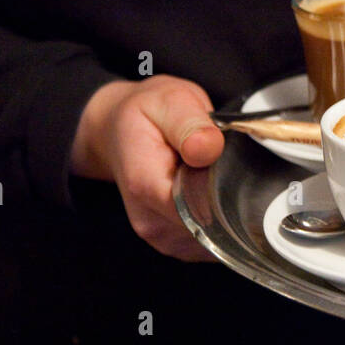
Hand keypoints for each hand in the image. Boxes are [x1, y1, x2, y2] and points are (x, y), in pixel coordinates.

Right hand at [70, 75, 224, 260]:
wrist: (118, 130)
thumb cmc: (146, 115)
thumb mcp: (169, 101)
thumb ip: (190, 123)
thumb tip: (208, 147)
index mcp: (144, 185)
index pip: (198, 209)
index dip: (223, 190)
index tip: (226, 166)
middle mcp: (149, 220)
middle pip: (210, 225)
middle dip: (225, 198)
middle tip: (216, 163)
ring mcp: (159, 236)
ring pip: (213, 236)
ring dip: (221, 208)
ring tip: (205, 175)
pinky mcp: (172, 243)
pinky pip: (210, 241)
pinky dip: (215, 218)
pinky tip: (203, 192)